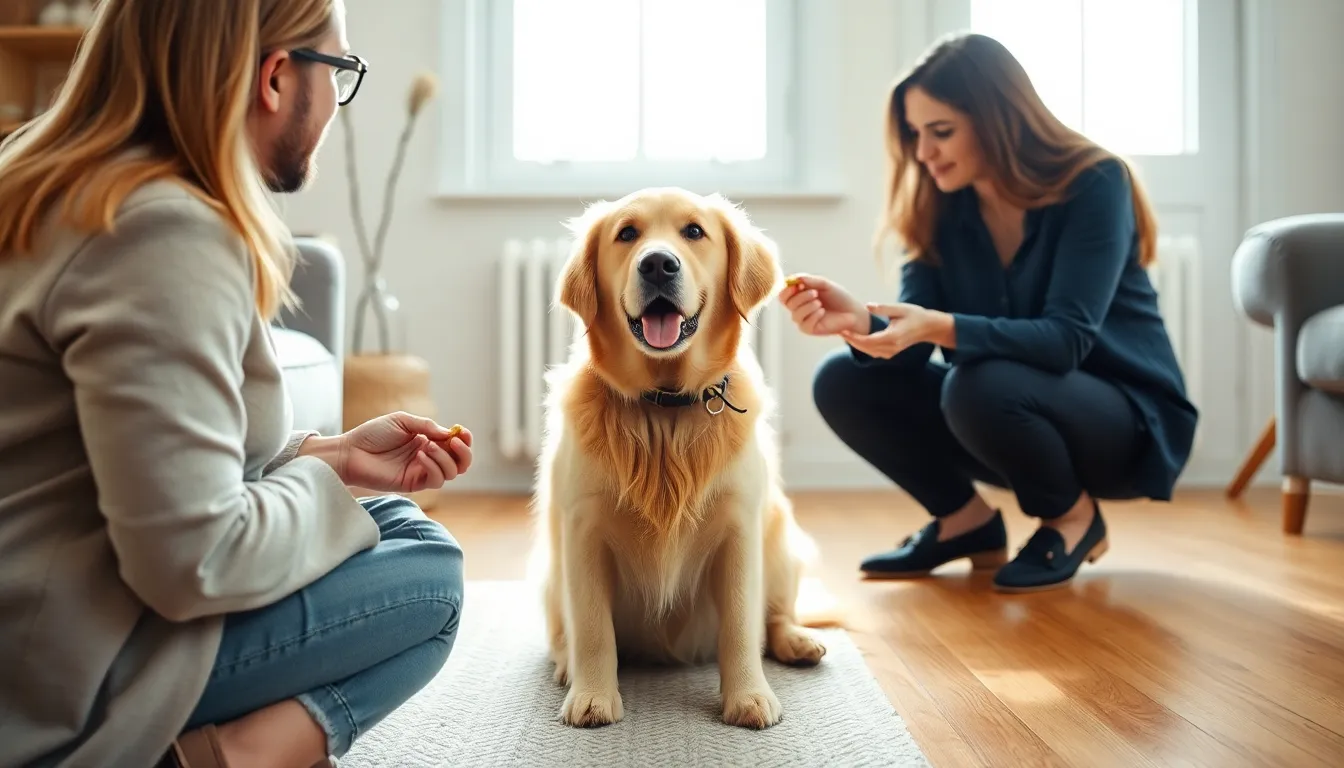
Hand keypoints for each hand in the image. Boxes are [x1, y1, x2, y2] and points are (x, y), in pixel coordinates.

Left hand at [338, 411, 472, 492]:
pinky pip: (435, 480)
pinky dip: (433, 467)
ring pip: (451, 473)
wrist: (351, 451)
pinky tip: (420, 455)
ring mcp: (421, 472)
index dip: (464, 440)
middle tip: (455, 442)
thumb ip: (427, 426)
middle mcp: (429, 457)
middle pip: (461, 463)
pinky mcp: (413, 484)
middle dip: (464, 453)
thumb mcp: (403, 421)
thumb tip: (449, 434)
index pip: (456, 445)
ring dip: (445, 458)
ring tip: (427, 446)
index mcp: (428, 441)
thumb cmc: (373, 434)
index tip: (461, 431)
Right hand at [777, 274, 869, 336]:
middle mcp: (798, 308)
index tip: (797, 285)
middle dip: (800, 297)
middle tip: (815, 293)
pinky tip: (822, 312)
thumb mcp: (824, 285)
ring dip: (808, 306)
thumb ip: (810, 280)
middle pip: (788, 303)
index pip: (783, 295)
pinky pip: (804, 324)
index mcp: (799, 296)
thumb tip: (796, 279)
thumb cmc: (838, 297)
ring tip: (820, 303)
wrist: (852, 311)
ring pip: (795, 315)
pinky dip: (813, 316)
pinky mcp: (810, 330)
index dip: (787, 290)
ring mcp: (803, 320)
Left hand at [841, 302, 951, 358]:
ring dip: (856, 344)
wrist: (928, 327)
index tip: (843, 330)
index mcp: (893, 336)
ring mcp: (892, 352)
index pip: (869, 340)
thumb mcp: (900, 308)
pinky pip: (873, 352)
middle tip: (839, 331)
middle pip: (866, 348)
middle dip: (851, 340)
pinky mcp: (891, 352)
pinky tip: (855, 338)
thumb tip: (867, 306)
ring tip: (844, 333)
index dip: (854, 337)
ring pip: (869, 351)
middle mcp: (892, 347)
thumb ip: (883, 308)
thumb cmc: (915, 315)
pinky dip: (863, 346)